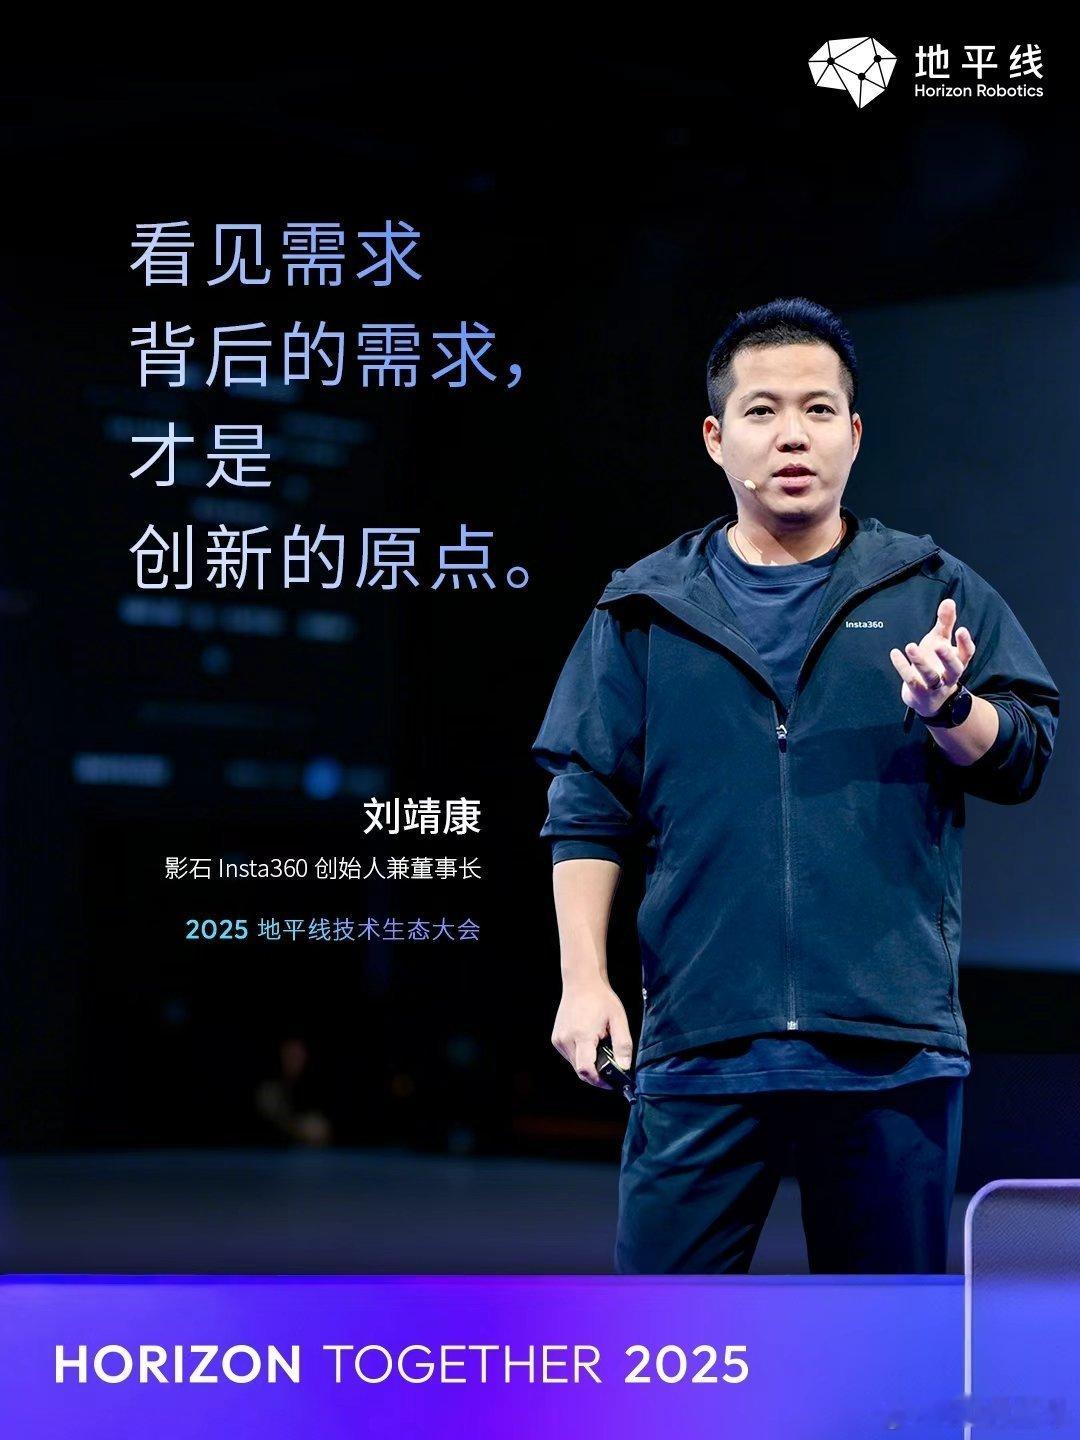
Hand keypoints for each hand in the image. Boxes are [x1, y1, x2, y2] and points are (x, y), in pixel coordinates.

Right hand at [551, 980, 632, 1088]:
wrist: (581, 982)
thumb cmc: (601, 999)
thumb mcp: (618, 1019)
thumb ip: (623, 1045)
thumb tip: (624, 1067)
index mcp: (582, 1035)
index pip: (586, 1070)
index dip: (599, 1081)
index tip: (612, 1083)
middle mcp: (566, 1039)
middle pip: (581, 1070)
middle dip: (596, 1074)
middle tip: (611, 1069)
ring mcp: (559, 1039)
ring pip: (575, 1065)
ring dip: (588, 1065)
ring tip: (600, 1050)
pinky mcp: (556, 1039)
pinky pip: (570, 1056)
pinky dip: (581, 1056)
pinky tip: (590, 1045)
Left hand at [889, 598, 975, 718]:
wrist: (928, 700)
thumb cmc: (936, 664)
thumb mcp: (941, 642)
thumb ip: (946, 623)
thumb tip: (949, 600)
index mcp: (958, 662)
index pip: (967, 654)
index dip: (965, 643)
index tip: (961, 629)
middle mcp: (949, 676)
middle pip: (953, 669)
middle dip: (947, 658)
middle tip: (939, 647)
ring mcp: (934, 686)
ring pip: (930, 676)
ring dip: (920, 662)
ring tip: (910, 646)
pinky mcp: (918, 692)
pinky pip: (910, 680)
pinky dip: (902, 666)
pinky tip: (894, 653)